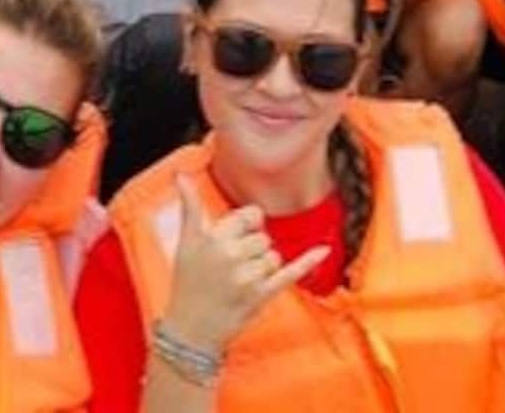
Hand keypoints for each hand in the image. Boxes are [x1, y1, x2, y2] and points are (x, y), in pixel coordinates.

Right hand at [163, 178, 329, 352]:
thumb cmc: (187, 283)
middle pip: (262, 236)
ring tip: (242, 276)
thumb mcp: (185, 242)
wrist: (191, 329)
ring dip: (262, 263)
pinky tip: (322, 250)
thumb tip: (182, 176)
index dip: (246, 223)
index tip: (239, 232)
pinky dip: (308, 261)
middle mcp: (233, 256)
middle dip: (252, 246)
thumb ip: (189, 206)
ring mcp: (250, 277)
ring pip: (273, 255)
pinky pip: (290, 273)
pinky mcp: (263, 296)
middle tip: (233, 262)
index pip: (248, 216)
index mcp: (214, 238)